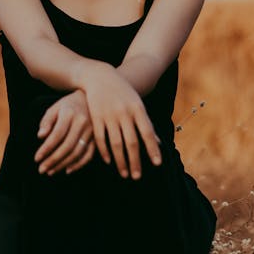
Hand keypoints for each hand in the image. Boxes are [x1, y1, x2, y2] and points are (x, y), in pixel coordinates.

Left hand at [34, 91, 95, 175]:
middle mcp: (82, 123)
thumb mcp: (55, 108)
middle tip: (42, 169)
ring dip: (63, 164)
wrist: (89, 99)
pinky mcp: (97, 138)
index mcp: (70, 114)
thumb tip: (40, 137)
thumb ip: (46, 122)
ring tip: (51, 171)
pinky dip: (78, 165)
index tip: (37, 158)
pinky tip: (67, 170)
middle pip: (67, 146)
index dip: (46, 148)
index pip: (57, 134)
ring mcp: (91, 131)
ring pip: (77, 152)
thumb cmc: (68, 106)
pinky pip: (89, 155)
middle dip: (53, 160)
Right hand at [79, 62, 161, 179]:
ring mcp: (109, 115)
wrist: (100, 77)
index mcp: (137, 109)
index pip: (147, 133)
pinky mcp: (96, 117)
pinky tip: (108, 161)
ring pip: (115, 143)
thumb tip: (158, 143)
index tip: (157, 164)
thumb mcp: (137, 104)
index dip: (152, 149)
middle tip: (137, 176)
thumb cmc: (123, 93)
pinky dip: (104, 152)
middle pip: (131, 142)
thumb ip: (146, 123)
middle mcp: (124, 113)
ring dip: (120, 161)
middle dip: (135, 161)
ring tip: (124, 173)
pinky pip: (100, 138)